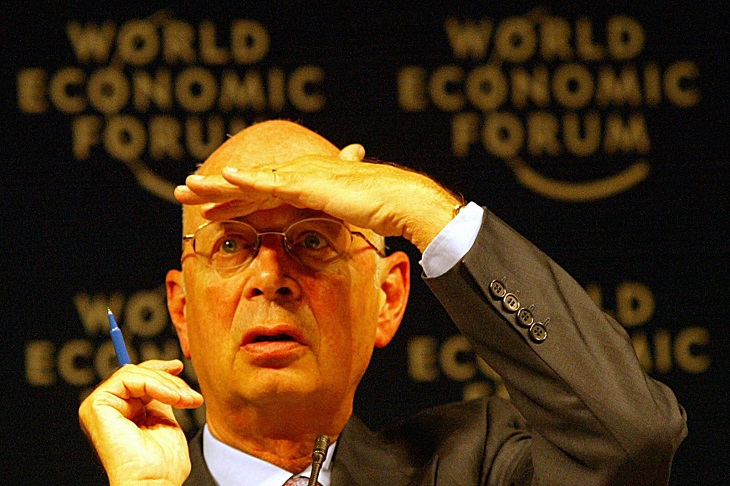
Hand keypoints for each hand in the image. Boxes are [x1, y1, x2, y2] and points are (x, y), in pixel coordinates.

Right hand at [79, 360, 203, 485]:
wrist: (153, 484)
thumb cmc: (162, 465)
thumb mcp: (165, 421)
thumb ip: (161, 399)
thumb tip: (169, 377)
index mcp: (121, 414)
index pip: (137, 379)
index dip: (159, 370)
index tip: (179, 367)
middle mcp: (107, 409)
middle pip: (136, 372)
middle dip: (168, 379)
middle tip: (189, 395)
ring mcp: (99, 407)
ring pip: (134, 373)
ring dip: (166, 383)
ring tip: (185, 400)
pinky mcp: (96, 406)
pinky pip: (127, 378)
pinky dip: (153, 384)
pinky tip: (172, 398)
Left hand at [175, 144, 462, 251]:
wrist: (401, 202)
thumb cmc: (378, 212)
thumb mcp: (344, 220)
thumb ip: (329, 224)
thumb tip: (325, 237)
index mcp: (303, 184)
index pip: (259, 192)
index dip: (232, 199)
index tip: (209, 208)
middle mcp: (297, 175)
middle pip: (246, 183)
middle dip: (213, 188)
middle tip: (183, 191)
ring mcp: (301, 177)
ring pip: (249, 181)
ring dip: (217, 184)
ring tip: (189, 187)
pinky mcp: (308, 184)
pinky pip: (271, 183)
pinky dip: (247, 181)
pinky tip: (225, 180)